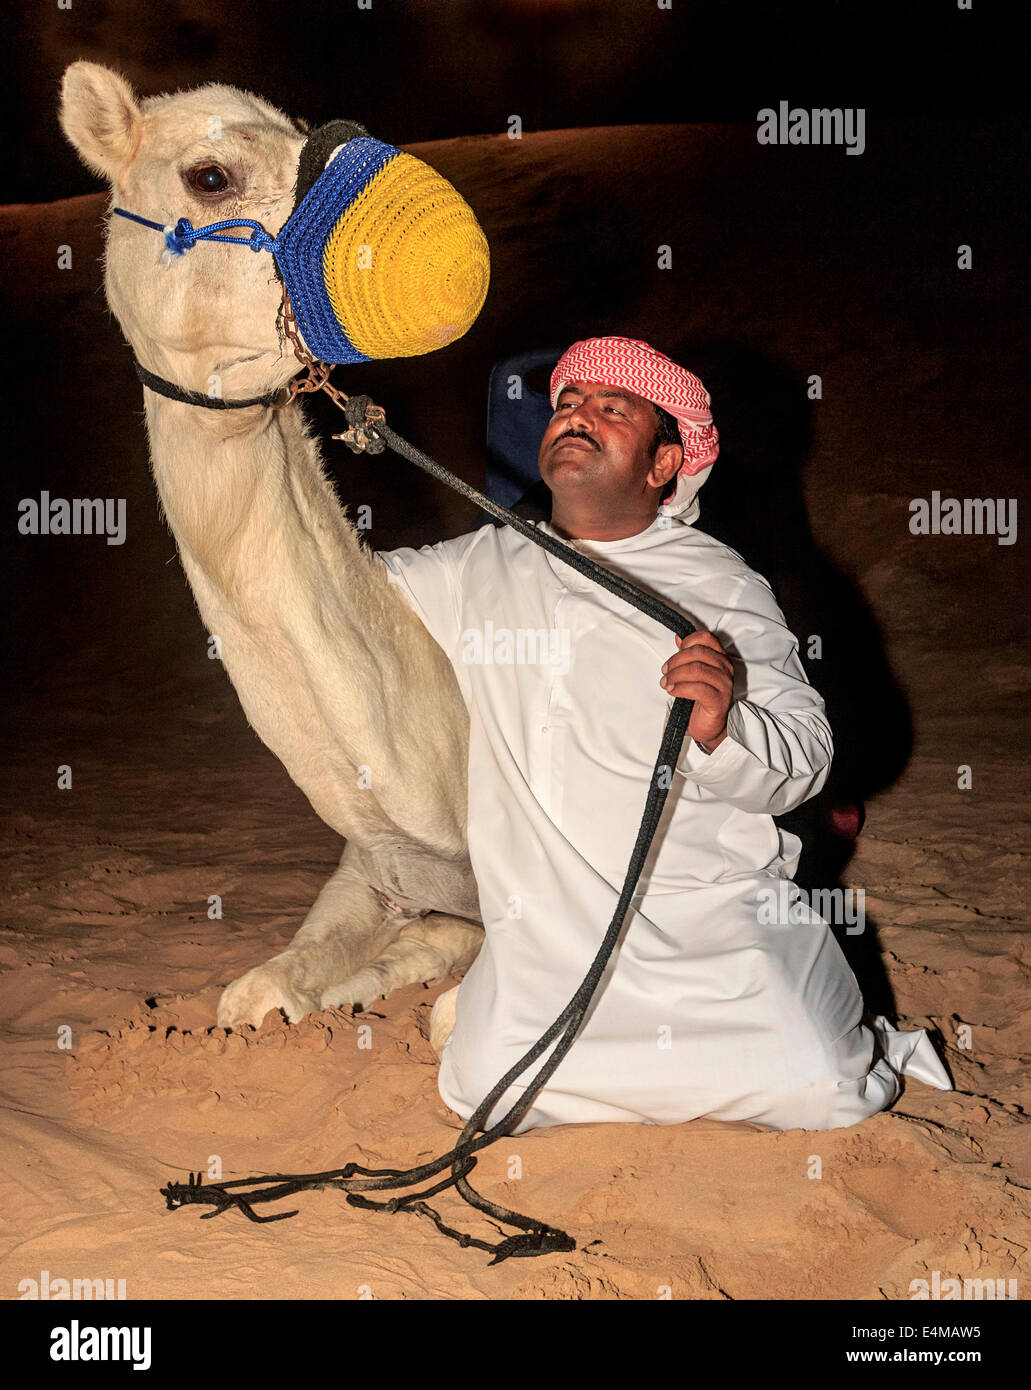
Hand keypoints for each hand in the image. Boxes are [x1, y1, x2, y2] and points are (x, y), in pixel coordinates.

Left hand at [659, 630, 734, 749]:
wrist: (708, 725)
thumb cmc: (700, 699)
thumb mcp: (692, 673)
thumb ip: (687, 655)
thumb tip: (678, 637)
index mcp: (720, 657)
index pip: (706, 638)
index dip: (688, 641)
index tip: (675, 652)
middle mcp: (725, 668)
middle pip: (698, 652)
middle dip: (676, 661)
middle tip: (664, 671)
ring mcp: (724, 684)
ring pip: (697, 669)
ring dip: (676, 675)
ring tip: (665, 683)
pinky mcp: (719, 700)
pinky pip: (698, 689)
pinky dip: (681, 688)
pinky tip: (672, 691)